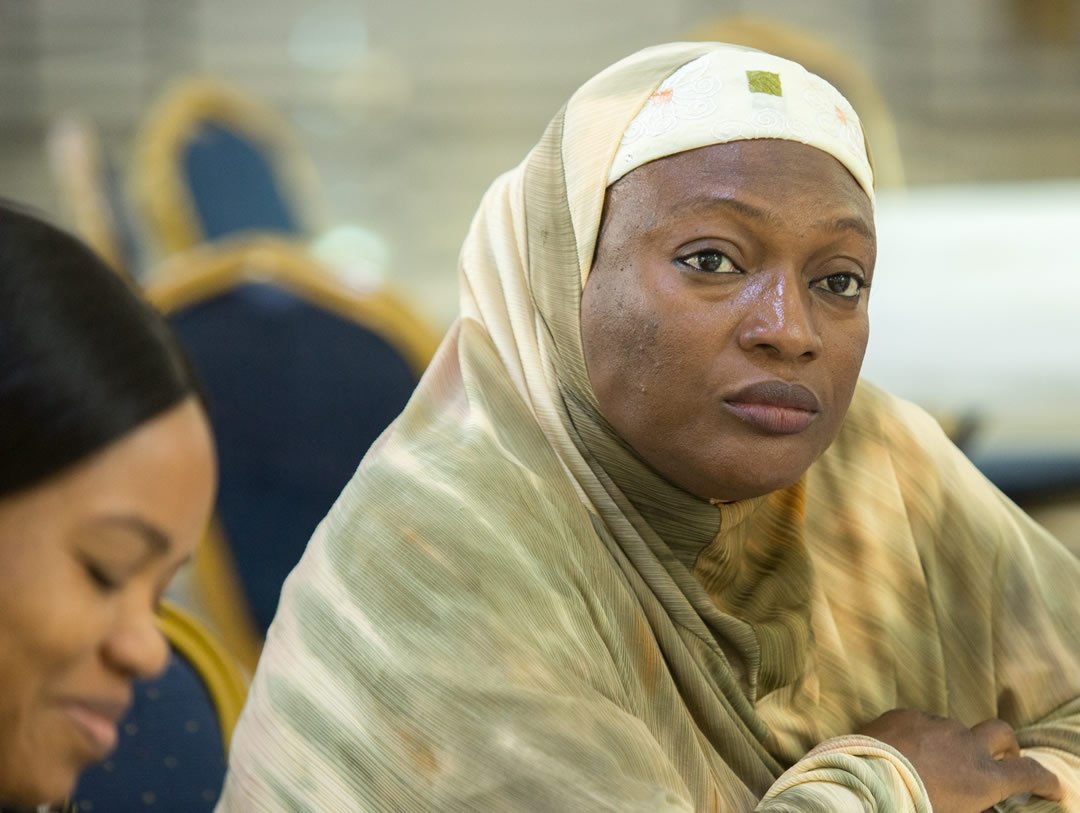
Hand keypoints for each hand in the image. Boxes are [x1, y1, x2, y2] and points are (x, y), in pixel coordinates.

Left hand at [857, 709, 1060, 812]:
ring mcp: (935, 724)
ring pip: (953, 729)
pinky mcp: (905, 714)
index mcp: (983, 777)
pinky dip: (918, 736)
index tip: (1051, 788)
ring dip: (950, 744)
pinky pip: (919, 722)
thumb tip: (980, 807)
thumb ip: (972, 807)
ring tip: (927, 764)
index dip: (1045, 781)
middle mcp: (966, 744)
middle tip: (998, 758)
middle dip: (1005, 745)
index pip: (1030, 774)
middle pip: (1001, 733)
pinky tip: (901, 751)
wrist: (863, 782)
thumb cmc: (911, 806)